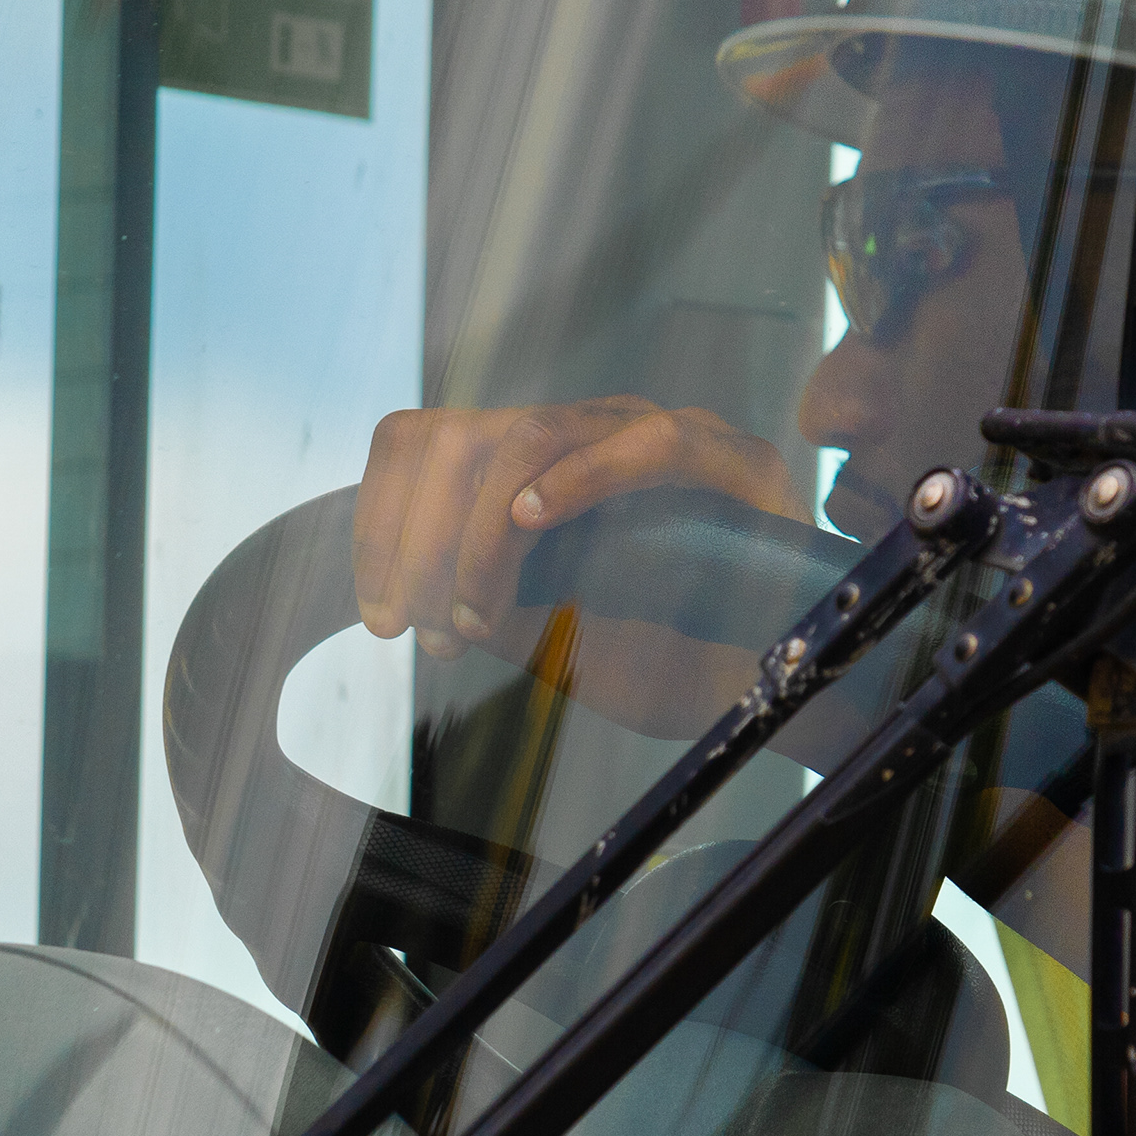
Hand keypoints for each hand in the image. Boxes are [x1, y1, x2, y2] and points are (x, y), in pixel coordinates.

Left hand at [353, 397, 805, 734]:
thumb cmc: (655, 663)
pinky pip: (652, 443)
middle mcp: (589, 434)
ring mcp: (657, 435)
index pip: (428, 440)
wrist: (756, 701)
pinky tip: (533, 519)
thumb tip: (397, 591)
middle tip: (415, 628)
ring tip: (474, 615)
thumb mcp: (536, 631)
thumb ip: (471, 596)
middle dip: (416, 539)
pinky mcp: (731, 459)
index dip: (383, 518)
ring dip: (478, 533)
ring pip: (528, 435)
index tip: (380, 613)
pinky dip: (583, 476)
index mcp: (537, 464)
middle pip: (461, 436)